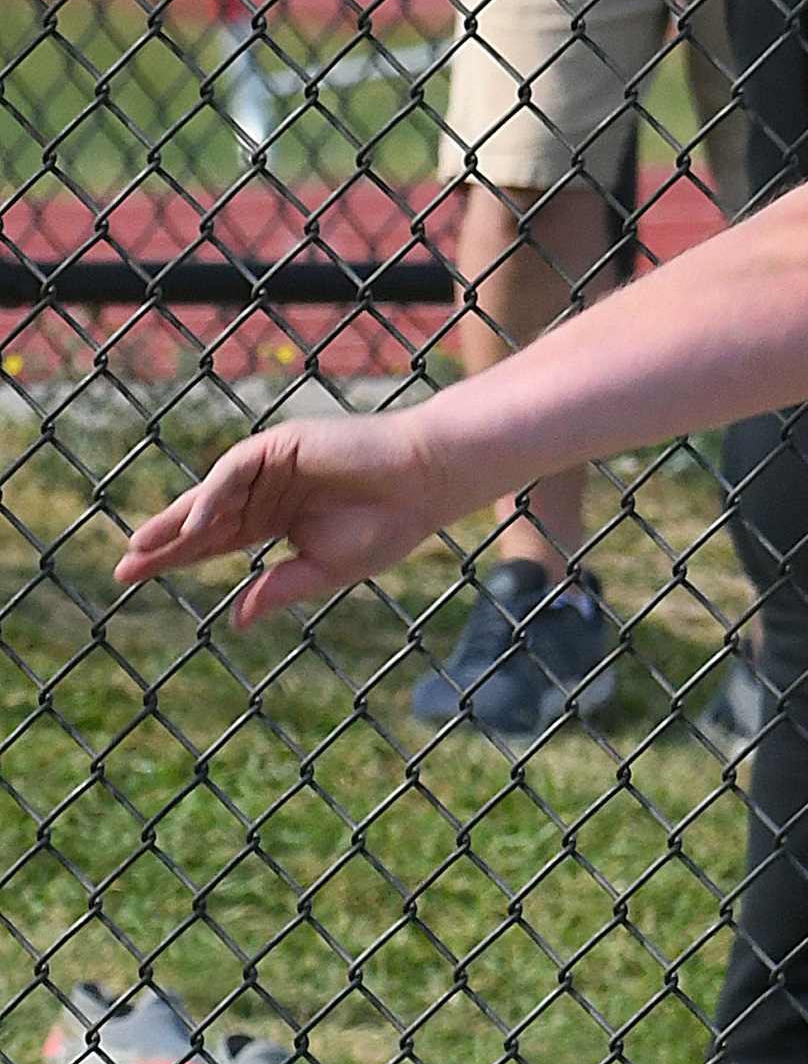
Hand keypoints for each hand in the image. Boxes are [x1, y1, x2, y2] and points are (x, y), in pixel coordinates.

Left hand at [114, 411, 454, 623]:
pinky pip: (235, 472)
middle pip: (205, 519)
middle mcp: (268, 491)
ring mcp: (273, 465)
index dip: (177, 558)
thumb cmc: (389, 524)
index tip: (133, 578)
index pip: (216, 540)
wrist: (427, 482)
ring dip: (178, 520)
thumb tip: (235, 619)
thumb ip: (280, 588)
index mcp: (278, 519)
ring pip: (213, 495)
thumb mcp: (327, 568)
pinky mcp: (282, 445)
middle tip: (125, 567)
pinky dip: (213, 496)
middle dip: (164, 542)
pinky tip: (196, 525)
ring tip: (142, 546)